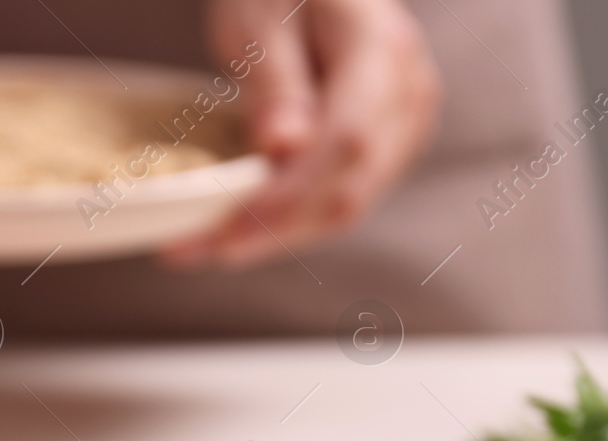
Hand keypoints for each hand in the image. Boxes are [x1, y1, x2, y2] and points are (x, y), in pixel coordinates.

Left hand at [168, 0, 440, 267]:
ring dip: (275, 237)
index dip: (288, 199)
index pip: (345, 143)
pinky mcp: (389, 148)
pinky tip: (240, 226)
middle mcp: (410, 94)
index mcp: (382, 50)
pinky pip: (342, 198)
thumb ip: (276, 81)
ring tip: (205, 245)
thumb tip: (282, 149)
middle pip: (348, 189)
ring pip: (346, 206)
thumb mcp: (262, 18)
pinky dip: (290, 220)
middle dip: (270, 232)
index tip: (226, 234)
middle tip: (197, 249)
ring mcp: (407, 125)